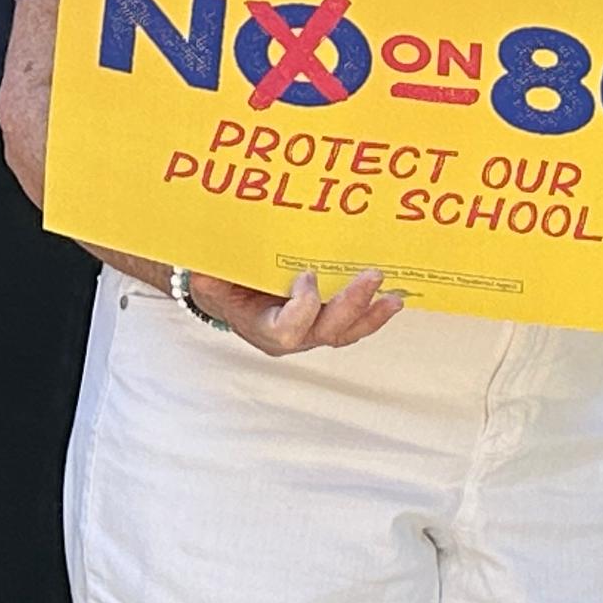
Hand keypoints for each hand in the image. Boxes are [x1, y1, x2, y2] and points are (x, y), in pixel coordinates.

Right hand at [195, 265, 403, 355]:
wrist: (230, 287)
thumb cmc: (221, 280)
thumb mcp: (209, 276)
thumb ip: (212, 274)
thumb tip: (207, 266)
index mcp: (262, 328)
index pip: (288, 332)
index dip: (302, 307)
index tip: (306, 276)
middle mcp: (291, 336)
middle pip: (325, 332)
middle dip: (350, 306)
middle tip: (371, 276)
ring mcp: (311, 329)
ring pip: (345, 331)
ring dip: (371, 314)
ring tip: (395, 297)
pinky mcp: (326, 317)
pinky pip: (353, 322)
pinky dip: (373, 310)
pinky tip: (393, 296)